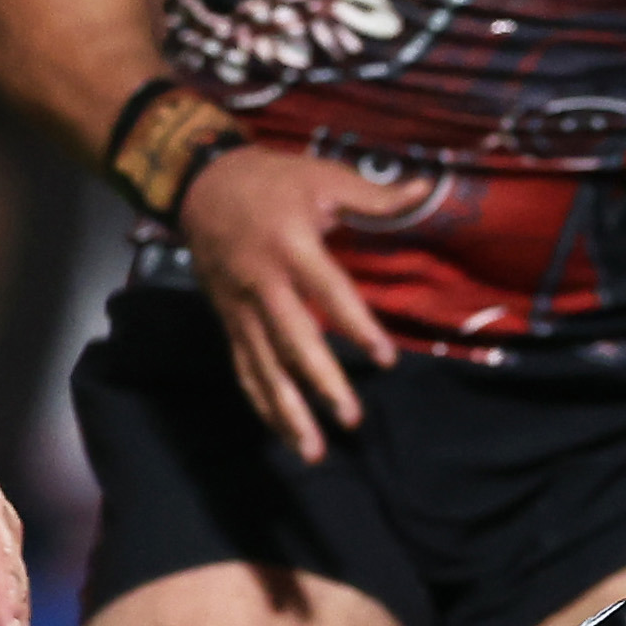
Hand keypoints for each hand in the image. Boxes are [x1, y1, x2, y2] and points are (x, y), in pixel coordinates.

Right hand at [177, 143, 401, 461]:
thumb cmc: (270, 180)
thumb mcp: (321, 176)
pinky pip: (244, 368)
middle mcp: (263, 283)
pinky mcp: (229, 322)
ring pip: (264, 366)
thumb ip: (373, 195)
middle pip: (293, 340)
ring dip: (287, 411)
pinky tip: (283, 434)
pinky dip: (262, 403)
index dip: (356, 326)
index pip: (328, 291)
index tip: (385, 359)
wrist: (200, 185)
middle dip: (321, 382)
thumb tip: (426, 188)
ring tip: (314, 450)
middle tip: (351, 417)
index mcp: (290, 244)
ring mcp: (242, 308)